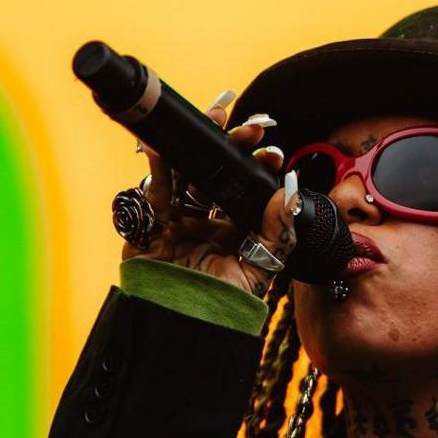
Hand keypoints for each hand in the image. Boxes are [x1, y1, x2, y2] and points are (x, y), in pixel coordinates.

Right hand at [123, 89, 298, 298]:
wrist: (184, 322)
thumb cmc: (222, 303)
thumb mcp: (259, 267)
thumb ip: (277, 232)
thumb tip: (289, 192)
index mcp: (231, 230)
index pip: (244, 189)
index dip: (256, 168)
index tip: (272, 153)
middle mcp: (203, 221)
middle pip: (215, 174)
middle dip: (230, 146)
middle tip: (250, 127)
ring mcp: (174, 220)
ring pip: (185, 173)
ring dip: (197, 145)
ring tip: (216, 115)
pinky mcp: (148, 224)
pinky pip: (152, 189)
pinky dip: (158, 165)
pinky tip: (166, 144)